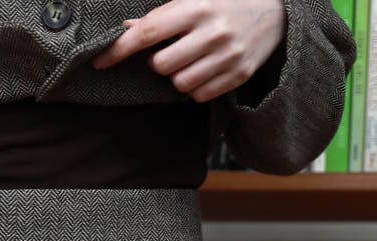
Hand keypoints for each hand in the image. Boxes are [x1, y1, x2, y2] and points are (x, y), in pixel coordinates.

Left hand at [90, 0, 284, 103]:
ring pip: (179, 84)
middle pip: (161, 66)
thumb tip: (125, 30)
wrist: (276, 10)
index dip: (120, 49)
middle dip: (159, 63)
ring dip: (176, 76)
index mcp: (197, 6)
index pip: (148, 32)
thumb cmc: (226, 3)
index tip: (99, 61)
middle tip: (171, 52)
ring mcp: (228, 55)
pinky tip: (204, 70)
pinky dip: (194, 87)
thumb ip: (161, 16)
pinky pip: (199, 95)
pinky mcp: (238, 75)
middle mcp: (213, 31)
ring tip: (189, 61)